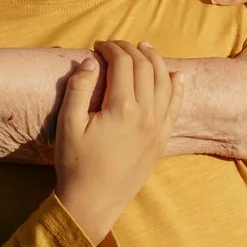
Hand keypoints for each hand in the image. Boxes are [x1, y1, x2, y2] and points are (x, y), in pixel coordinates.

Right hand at [53, 41, 175, 243]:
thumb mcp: (68, 124)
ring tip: (145, 48)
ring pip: (165, 83)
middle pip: (145, 68)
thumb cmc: (76, 164)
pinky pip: (176, 107)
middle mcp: (146, 115)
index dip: (111, 49)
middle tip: (116, 45)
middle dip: (131, 50)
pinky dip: (178, 88)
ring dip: (156, 61)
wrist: (93, 202)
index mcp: (122, 108)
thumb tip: (90, 61)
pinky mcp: (161, 140)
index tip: (98, 45)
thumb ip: (79, 88)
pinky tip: (177, 76)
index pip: (123, 64)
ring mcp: (157, 128)